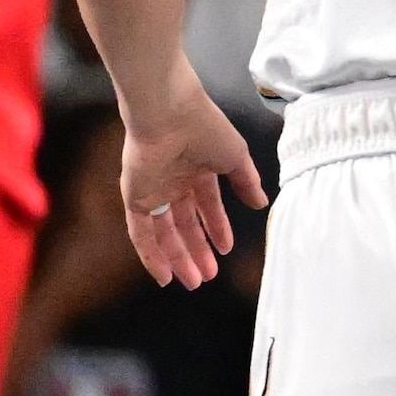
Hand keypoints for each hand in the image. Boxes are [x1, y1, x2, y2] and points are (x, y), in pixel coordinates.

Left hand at [118, 82, 266, 290]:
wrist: (170, 114)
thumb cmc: (206, 128)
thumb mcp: (236, 157)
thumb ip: (247, 182)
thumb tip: (261, 204)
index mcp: (197, 170)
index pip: (206, 206)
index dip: (217, 228)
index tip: (225, 250)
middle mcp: (174, 182)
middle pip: (184, 225)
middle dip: (197, 251)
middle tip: (207, 277)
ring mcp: (153, 191)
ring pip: (164, 234)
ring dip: (177, 259)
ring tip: (192, 281)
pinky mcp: (134, 198)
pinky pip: (141, 234)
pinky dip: (152, 256)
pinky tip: (164, 275)